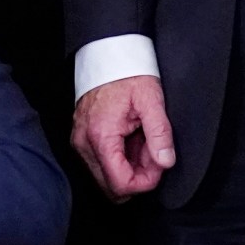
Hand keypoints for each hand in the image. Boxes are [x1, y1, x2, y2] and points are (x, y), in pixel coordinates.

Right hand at [71, 75, 175, 199]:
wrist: (107, 57)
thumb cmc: (128, 75)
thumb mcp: (151, 101)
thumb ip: (160, 133)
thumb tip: (165, 162)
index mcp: (101, 135)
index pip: (120, 184)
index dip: (145, 182)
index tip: (159, 164)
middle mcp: (84, 143)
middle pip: (110, 187)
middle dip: (137, 177)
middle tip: (153, 153)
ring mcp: (80, 142)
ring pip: (105, 178)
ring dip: (128, 169)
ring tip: (142, 144)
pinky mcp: (81, 139)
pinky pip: (100, 164)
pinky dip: (119, 160)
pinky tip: (131, 142)